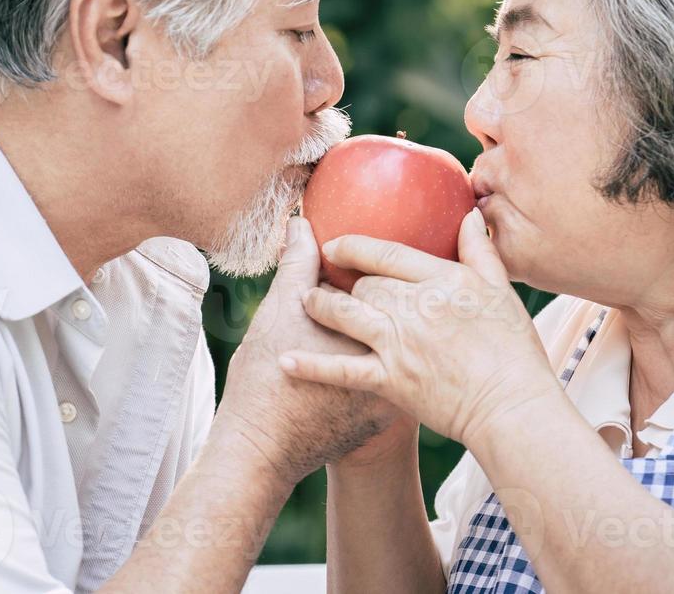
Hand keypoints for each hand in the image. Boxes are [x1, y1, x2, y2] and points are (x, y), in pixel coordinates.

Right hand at [213, 217, 399, 485]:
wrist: (262, 450)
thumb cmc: (264, 379)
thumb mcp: (279, 312)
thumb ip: (297, 265)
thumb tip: (302, 223)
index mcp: (373, 327)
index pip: (395, 281)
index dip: (382, 265)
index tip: (371, 255)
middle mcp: (393, 360)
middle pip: (410, 314)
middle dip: (403, 297)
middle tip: (393, 279)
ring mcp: (394, 391)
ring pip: (411, 348)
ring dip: (408, 330)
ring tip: (399, 311)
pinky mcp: (388, 415)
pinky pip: (404, 380)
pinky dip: (399, 363)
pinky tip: (395, 349)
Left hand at [277, 208, 558, 448]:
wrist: (510, 405)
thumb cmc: (512, 349)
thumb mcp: (500, 290)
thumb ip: (479, 250)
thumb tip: (469, 214)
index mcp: (441, 280)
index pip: (387, 254)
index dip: (354, 247)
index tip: (335, 244)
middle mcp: (414, 307)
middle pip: (364, 285)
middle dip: (342, 282)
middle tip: (322, 280)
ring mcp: (399, 343)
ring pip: (346, 314)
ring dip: (320, 306)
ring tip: (305, 302)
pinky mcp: (390, 380)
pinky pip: (341, 369)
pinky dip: (311, 366)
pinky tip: (286, 360)